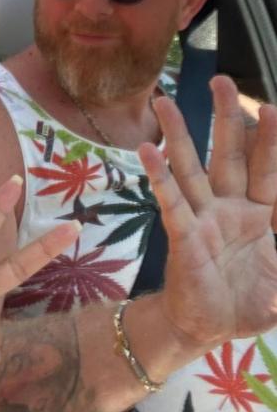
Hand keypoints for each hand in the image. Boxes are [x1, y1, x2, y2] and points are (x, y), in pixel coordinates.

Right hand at [142, 75, 276, 349]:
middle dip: (226, 117)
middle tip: (221, 80)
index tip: (270, 107)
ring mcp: (203, 218)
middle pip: (228, 153)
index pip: (267, 169)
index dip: (270, 141)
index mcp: (257, 214)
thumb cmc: (247, 304)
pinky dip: (159, 176)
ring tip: (164, 101)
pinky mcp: (183, 235)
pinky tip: (147, 150)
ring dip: (180, 133)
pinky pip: (171, 201)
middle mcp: (227, 207)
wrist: (209, 330)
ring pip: (190, 167)